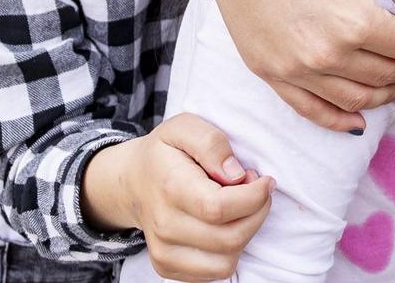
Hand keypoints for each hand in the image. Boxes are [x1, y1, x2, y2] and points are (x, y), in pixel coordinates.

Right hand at [83, 115, 271, 281]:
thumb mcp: (184, 127)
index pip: (220, 208)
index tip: (263, 179)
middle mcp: (165, 226)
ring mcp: (164, 252)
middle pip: (231, 238)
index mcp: (171, 189)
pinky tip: (225, 224)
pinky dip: (231, 251)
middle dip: (257, 212)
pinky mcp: (168, 267)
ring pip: (227, 261)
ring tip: (239, 206)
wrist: (130, 182)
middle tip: (254, 189)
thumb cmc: (164, 153)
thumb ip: (211, 142)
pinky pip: (216, 272)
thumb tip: (236, 174)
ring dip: (246, 233)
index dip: (254, 196)